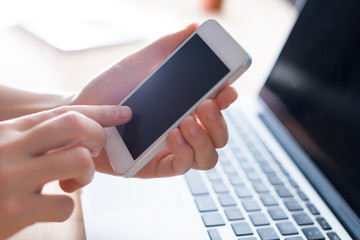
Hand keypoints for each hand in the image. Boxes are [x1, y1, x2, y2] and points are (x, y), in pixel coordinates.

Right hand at [0, 105, 130, 238]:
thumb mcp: (5, 146)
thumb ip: (33, 137)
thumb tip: (78, 127)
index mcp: (11, 130)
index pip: (64, 112)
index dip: (100, 111)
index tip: (124, 113)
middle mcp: (12, 148)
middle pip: (75, 127)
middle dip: (98, 136)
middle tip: (94, 151)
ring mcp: (13, 179)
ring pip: (79, 161)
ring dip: (86, 175)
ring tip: (72, 183)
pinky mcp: (14, 212)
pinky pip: (65, 204)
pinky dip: (64, 206)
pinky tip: (48, 207)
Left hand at [73, 24, 237, 176]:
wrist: (83, 112)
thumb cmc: (111, 89)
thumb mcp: (139, 64)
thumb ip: (167, 47)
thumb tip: (193, 29)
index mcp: (184, 107)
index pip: (217, 108)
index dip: (227, 100)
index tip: (227, 89)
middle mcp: (183, 130)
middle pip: (219, 136)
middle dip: (218, 122)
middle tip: (206, 104)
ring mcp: (172, 150)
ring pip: (209, 157)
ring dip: (204, 138)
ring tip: (186, 121)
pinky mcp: (157, 167)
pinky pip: (184, 167)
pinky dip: (185, 152)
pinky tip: (173, 135)